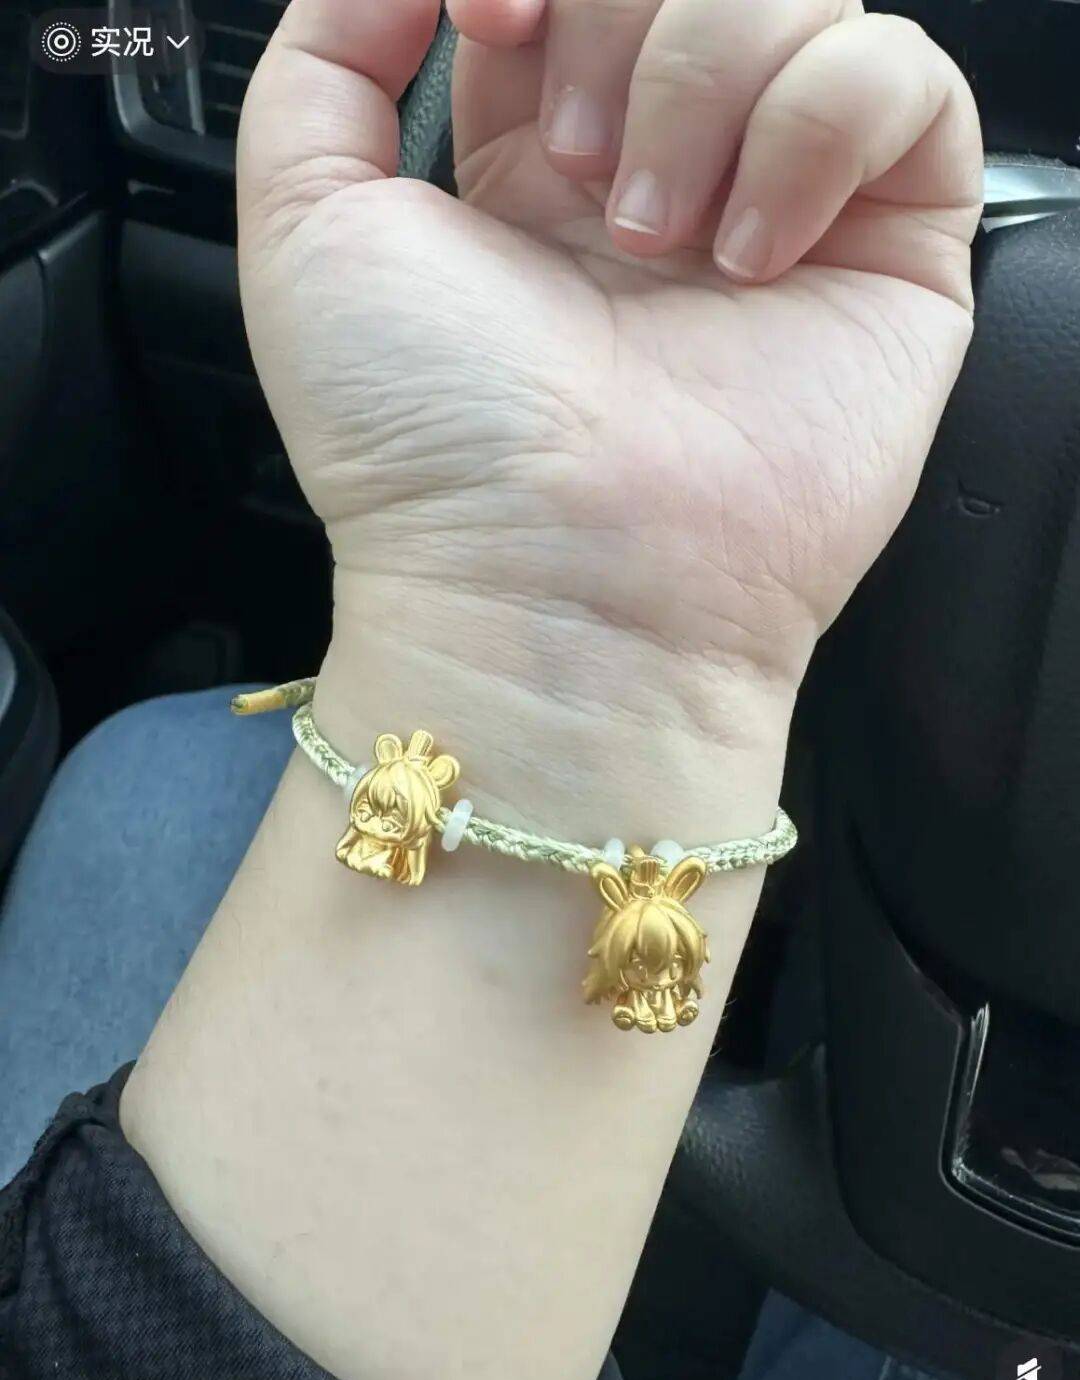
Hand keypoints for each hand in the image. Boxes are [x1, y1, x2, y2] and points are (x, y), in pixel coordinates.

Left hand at [237, 0, 981, 832]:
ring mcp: (784, 211)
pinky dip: (819, 129)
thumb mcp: (307, 227)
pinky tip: (751, 258)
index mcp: (534, 166)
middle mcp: (665, 176)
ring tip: (652, 236)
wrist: (554, 593)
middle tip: (570, 166)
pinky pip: (905, 80)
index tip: (492, 19)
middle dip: (615, 17)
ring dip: (705, 77)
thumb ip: (330, 55)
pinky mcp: (890, 255)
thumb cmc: (427, 447)